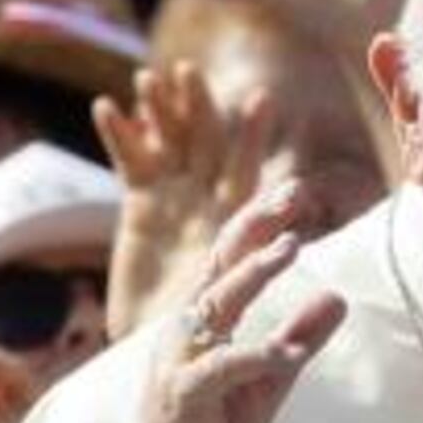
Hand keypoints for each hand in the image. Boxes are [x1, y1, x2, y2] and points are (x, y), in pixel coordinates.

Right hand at [96, 60, 271, 338]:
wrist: (166, 349)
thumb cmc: (212, 325)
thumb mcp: (238, 292)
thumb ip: (260, 261)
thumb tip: (314, 256)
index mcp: (238, 213)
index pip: (246, 167)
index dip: (250, 136)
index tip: (262, 101)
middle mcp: (209, 196)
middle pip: (203, 142)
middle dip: (196, 108)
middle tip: (190, 73)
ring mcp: (175, 195)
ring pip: (167, 141)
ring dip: (158, 111)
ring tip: (149, 80)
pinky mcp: (139, 203)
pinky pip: (130, 160)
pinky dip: (120, 135)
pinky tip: (107, 108)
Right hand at [110, 181, 346, 422]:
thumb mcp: (268, 384)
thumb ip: (297, 341)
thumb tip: (337, 298)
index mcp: (201, 322)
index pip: (227, 259)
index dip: (258, 223)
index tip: (295, 190)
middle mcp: (183, 333)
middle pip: (217, 266)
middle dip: (255, 227)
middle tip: (295, 195)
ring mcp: (176, 363)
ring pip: (212, 306)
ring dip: (252, 275)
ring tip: (293, 248)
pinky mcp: (179, 399)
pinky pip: (217, 370)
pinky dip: (253, 357)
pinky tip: (288, 353)